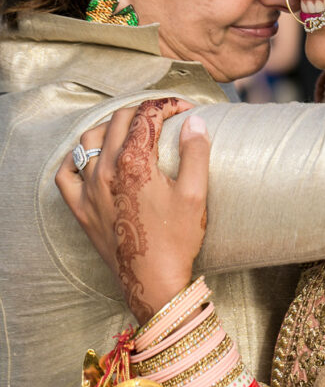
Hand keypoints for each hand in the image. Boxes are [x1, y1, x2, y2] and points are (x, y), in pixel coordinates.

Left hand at [56, 98, 210, 321]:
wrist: (152, 280)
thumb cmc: (177, 239)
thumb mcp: (196, 194)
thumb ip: (195, 152)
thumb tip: (194, 121)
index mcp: (135, 162)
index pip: (147, 116)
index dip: (168, 106)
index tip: (185, 109)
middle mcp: (106, 170)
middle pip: (118, 121)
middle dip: (143, 111)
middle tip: (164, 117)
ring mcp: (89, 189)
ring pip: (89, 139)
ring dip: (110, 127)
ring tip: (130, 130)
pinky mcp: (81, 208)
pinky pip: (65, 173)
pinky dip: (76, 158)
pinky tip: (91, 157)